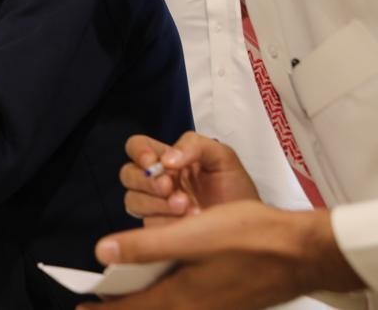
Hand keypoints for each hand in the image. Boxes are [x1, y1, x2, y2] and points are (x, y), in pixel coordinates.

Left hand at [77, 202, 364, 309]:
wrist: (301, 252)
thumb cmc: (246, 238)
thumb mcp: (190, 236)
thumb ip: (144, 246)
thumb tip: (102, 253)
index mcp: (181, 298)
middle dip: (124, 309)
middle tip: (98, 304)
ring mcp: (215, 308)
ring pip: (169, 309)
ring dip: (147, 303)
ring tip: (129, 295)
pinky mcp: (229, 303)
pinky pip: (187, 305)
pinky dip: (168, 298)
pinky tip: (168, 287)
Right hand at [122, 132, 259, 226]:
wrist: (249, 229)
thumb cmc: (236, 190)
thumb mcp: (222, 157)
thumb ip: (195, 145)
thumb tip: (165, 160)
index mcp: (169, 158)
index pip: (138, 146)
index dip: (139, 152)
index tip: (154, 162)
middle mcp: (157, 180)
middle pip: (128, 174)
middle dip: (146, 181)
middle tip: (169, 187)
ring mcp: (155, 207)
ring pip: (132, 200)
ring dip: (156, 202)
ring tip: (186, 206)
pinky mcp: (158, 230)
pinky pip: (146, 224)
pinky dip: (164, 221)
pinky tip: (186, 222)